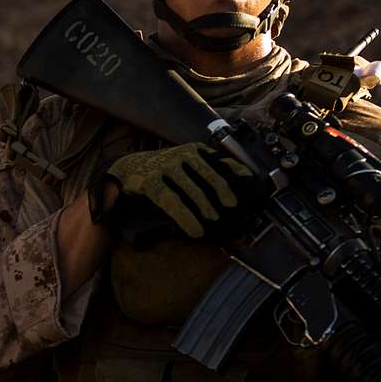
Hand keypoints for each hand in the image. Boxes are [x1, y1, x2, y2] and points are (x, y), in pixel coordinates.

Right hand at [98, 143, 257, 240]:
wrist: (126, 170)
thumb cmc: (162, 173)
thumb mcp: (187, 168)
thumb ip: (210, 176)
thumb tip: (238, 197)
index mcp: (196, 151)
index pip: (224, 162)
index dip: (240, 178)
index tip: (254, 194)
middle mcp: (183, 155)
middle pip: (212, 178)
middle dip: (226, 198)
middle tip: (235, 213)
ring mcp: (166, 167)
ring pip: (193, 191)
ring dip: (207, 210)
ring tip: (216, 225)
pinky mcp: (151, 182)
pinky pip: (173, 201)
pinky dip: (186, 218)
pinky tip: (195, 230)